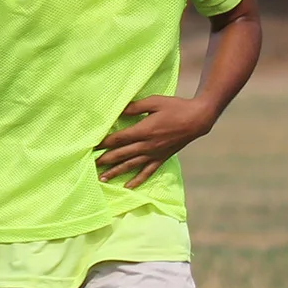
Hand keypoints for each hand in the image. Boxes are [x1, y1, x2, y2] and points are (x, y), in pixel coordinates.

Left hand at [97, 96, 216, 188]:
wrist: (197, 119)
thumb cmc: (176, 107)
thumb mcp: (155, 101)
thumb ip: (135, 107)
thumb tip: (119, 110)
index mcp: (143, 130)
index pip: (118, 139)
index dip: (103, 143)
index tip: (90, 147)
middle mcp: (147, 145)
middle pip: (121, 154)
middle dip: (105, 160)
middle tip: (90, 165)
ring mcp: (155, 153)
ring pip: (131, 165)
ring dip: (116, 172)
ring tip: (102, 178)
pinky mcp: (162, 158)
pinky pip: (148, 172)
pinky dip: (138, 180)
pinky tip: (128, 186)